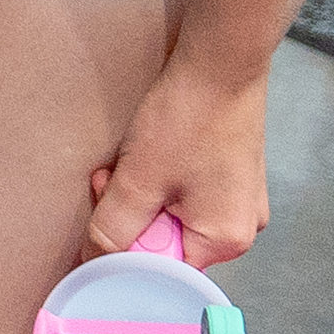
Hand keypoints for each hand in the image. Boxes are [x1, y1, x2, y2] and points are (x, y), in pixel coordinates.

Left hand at [85, 46, 270, 270]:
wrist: (220, 63)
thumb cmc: (187, 120)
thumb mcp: (139, 180)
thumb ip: (114, 228)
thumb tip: (93, 263)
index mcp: (225, 241)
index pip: (164, 270)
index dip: (127, 249)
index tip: (105, 220)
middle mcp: (240, 227)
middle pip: (168, 241)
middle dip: (130, 213)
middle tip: (109, 180)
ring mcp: (239, 200)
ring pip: (172, 213)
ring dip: (140, 192)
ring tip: (128, 159)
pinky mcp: (230, 175)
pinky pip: (186, 193)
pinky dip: (159, 178)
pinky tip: (147, 151)